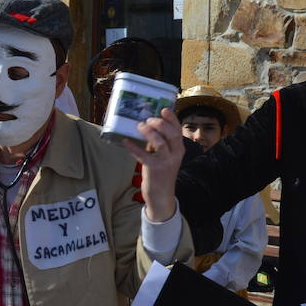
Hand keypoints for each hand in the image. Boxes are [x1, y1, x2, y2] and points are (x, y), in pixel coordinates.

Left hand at [122, 107, 183, 221]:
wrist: (162, 195)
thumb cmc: (162, 173)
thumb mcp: (167, 157)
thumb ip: (161, 144)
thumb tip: (148, 128)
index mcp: (179, 149)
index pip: (178, 130)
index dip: (171, 118)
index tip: (163, 109)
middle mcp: (175, 154)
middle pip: (171, 133)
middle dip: (160, 123)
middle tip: (148, 120)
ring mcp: (165, 162)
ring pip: (160, 142)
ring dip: (149, 132)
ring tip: (140, 126)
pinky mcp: (154, 169)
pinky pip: (143, 155)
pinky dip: (133, 147)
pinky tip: (125, 141)